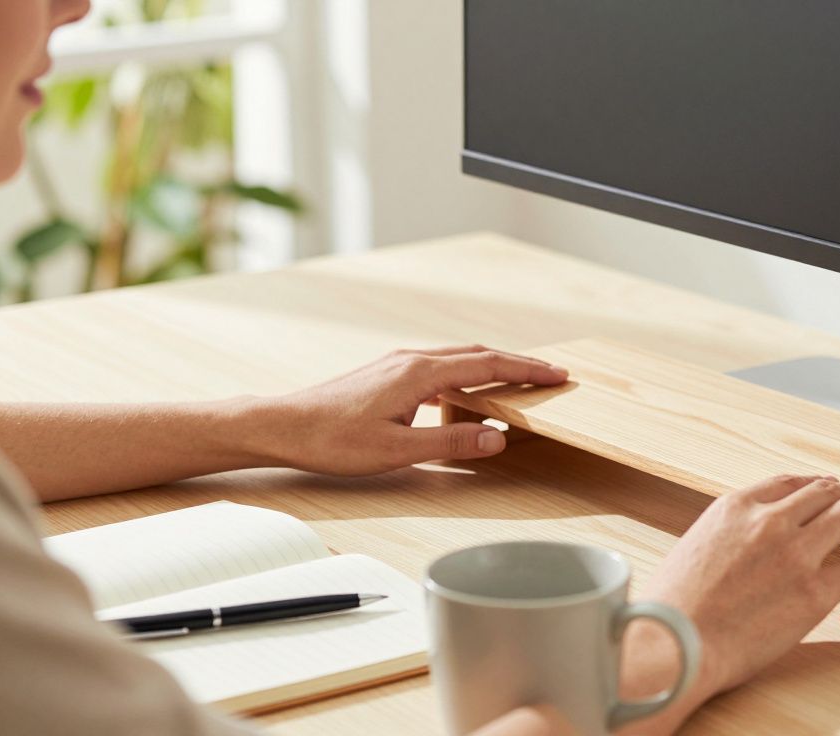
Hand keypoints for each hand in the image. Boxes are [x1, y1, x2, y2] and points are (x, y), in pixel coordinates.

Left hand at [252, 346, 567, 474]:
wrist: (282, 425)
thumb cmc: (332, 440)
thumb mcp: (396, 450)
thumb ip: (450, 442)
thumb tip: (497, 437)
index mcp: (419, 373)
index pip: (488, 365)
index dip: (526, 370)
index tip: (557, 375)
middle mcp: (411, 359)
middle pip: (478, 354)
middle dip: (518, 364)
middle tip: (550, 376)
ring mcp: (397, 363)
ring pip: (458, 358)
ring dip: (492, 367)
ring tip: (518, 382)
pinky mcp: (387, 373)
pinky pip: (440, 367)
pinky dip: (466, 374)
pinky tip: (466, 392)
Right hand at [619, 475, 839, 734]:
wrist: (676, 643)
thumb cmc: (674, 608)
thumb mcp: (694, 547)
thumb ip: (728, 535)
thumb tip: (747, 545)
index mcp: (735, 507)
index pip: (789, 483)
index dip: (817, 484)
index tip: (831, 487)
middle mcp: (768, 520)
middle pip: (826, 492)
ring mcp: (795, 552)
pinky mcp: (813, 590)